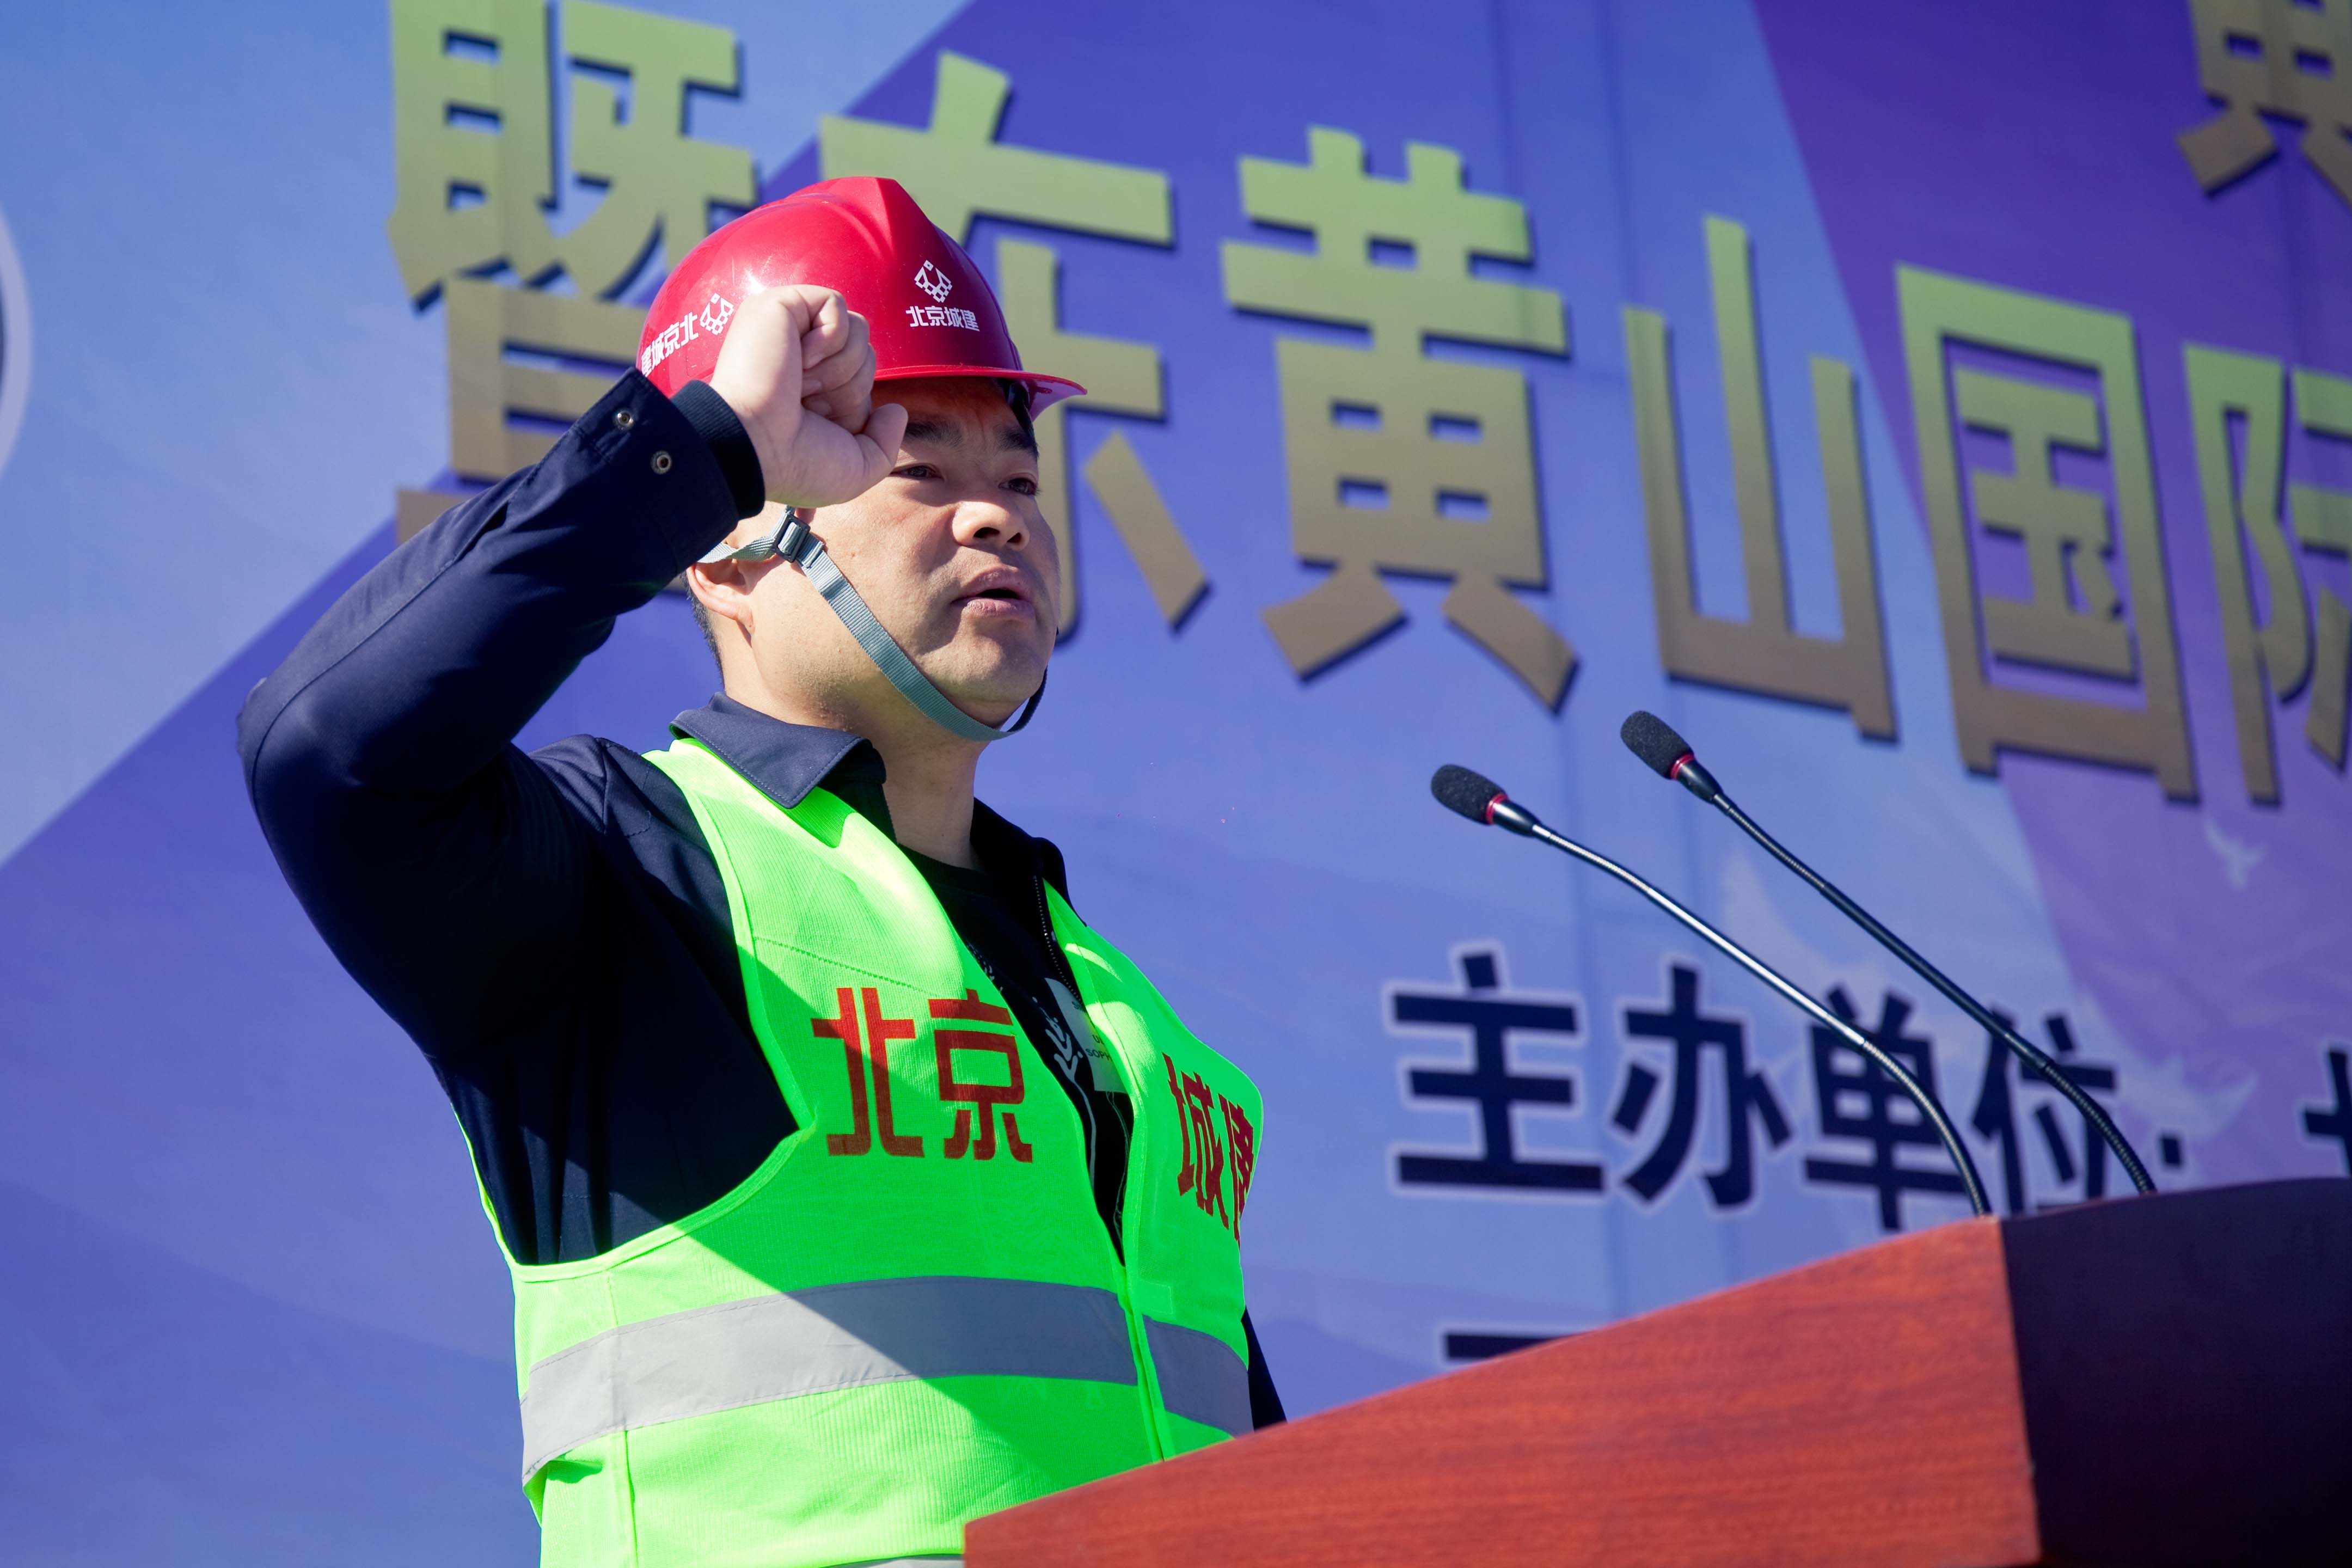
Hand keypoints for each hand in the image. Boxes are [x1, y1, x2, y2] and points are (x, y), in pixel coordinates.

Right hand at [705, 285, 909, 508]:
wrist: (753, 445)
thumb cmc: (797, 464)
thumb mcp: (857, 470)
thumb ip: (886, 444)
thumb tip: (895, 409)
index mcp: (813, 392)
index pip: (863, 382)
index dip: (855, 408)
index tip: (819, 428)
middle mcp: (801, 361)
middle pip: (866, 354)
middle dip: (849, 388)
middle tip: (807, 405)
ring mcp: (788, 331)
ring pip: (857, 328)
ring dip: (838, 367)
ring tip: (799, 384)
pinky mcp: (779, 306)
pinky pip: (834, 303)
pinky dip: (828, 337)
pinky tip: (798, 360)